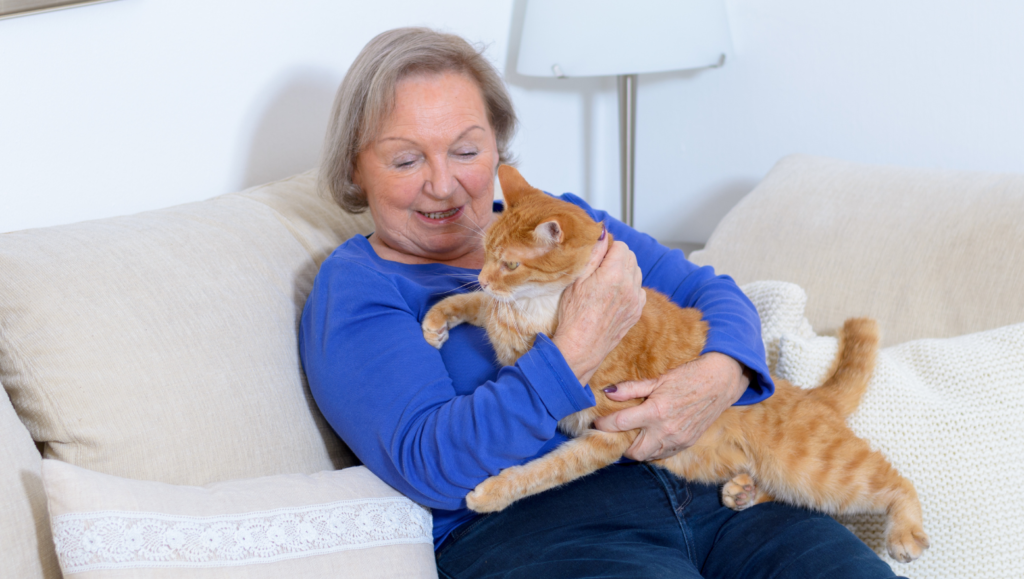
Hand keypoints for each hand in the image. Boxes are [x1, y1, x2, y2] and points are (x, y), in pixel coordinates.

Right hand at [552, 230, 645, 385]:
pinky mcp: (637, 312)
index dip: (609, 248)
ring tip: (607, 282)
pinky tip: (614, 295)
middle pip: (631, 257)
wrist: (582, 346)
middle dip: (618, 258)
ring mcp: (636, 300)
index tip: (598, 256)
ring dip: (625, 272)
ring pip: (637, 273)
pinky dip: (630, 288)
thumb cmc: (574, 314)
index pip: (622, 246)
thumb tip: (603, 234)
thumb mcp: (577, 279)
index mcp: (614, 274)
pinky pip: (639, 290)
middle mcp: (629, 286)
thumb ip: (593, 254)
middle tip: (601, 268)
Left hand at [593, 352, 749, 460]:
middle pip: (633, 452)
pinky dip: (654, 450)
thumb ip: (631, 388)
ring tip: (632, 435)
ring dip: (637, 449)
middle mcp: (666, 430)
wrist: (720, 382)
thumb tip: (607, 392)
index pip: (620, 424)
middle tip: (615, 434)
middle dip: (621, 445)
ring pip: (648, 456)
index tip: (597, 422)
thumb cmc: (687, 377)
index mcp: (655, 411)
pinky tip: (651, 437)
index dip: (604, 424)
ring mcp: (678, 440)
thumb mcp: (657, 380)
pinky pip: (664, 454)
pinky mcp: (687, 443)